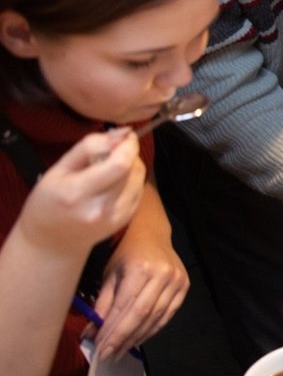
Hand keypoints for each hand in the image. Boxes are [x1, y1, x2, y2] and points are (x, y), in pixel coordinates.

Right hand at [15, 130, 143, 261]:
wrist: (52, 241)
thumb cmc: (49, 201)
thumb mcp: (58, 169)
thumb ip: (89, 147)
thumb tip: (121, 133)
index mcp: (78, 194)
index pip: (120, 165)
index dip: (128, 145)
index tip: (125, 135)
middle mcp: (100, 209)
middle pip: (132, 170)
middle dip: (129, 152)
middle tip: (113, 149)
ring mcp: (116, 217)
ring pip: (139, 178)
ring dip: (132, 165)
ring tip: (110, 166)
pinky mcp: (126, 220)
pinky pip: (139, 189)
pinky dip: (131, 179)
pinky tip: (113, 181)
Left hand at [92, 186, 186, 359]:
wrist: (152, 234)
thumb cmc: (125, 253)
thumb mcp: (109, 275)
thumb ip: (104, 304)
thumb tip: (93, 332)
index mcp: (141, 269)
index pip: (125, 307)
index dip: (113, 331)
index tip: (100, 349)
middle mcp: (163, 275)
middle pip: (142, 315)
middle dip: (124, 338)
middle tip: (109, 356)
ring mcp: (177, 280)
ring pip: (157, 317)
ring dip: (137, 337)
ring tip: (121, 351)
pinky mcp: (184, 286)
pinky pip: (168, 314)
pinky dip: (152, 329)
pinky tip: (139, 339)